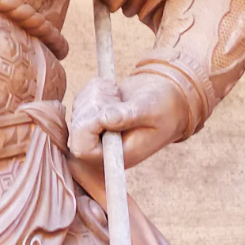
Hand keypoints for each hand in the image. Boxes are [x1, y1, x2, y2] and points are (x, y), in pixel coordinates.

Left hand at [68, 67, 190, 168]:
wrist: (168, 98)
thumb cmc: (163, 107)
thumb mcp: (149, 110)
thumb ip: (127, 115)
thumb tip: (104, 119)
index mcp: (118, 155)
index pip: (82, 149)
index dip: (86, 128)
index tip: (104, 112)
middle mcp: (105, 147)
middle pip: (77, 127)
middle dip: (93, 106)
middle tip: (117, 99)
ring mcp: (97, 131)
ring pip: (78, 110)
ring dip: (96, 95)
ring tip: (120, 97)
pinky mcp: (94, 114)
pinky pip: (81, 97)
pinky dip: (94, 88)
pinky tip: (115, 91)